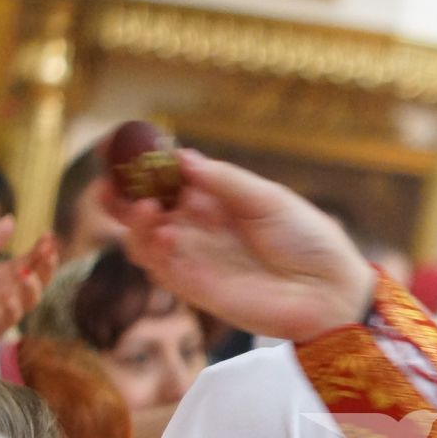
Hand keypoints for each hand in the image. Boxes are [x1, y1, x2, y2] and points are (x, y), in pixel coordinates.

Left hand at [0, 217, 58, 347]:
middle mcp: (11, 292)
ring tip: (26, 274)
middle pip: (39, 281)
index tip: (48, 236)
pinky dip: (12, 310)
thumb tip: (11, 219)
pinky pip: (7, 321)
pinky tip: (8, 297)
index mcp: (7, 275)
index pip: (33, 261)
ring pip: (30, 302)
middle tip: (48, 254)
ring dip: (32, 289)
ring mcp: (3, 312)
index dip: (43, 249)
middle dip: (46, 267)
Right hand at [104, 150, 374, 342]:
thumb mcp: (268, 199)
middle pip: (144, 210)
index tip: (110, 147)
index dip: (136, 164)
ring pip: (145, 240)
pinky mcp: (197, 290)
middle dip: (120, 197)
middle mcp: (199, 227)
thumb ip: (223, 181)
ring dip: (136, 224)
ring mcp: (195, 259)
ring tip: (147, 209)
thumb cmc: (307, 238)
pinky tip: (168, 235)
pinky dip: (155, 251)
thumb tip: (181, 158)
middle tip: (107, 186)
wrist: (329, 290)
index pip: (164, 178)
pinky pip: (162, 270)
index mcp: (215, 199)